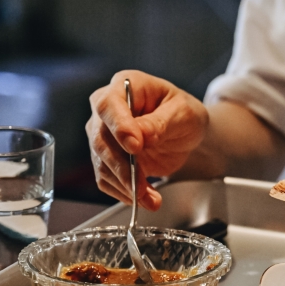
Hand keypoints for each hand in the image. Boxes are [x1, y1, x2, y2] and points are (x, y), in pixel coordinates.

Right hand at [87, 70, 208, 208]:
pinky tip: (145, 199)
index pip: (109, 105)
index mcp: (125, 86)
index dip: (119, 127)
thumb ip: (160, 123)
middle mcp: (107, 109)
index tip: (135, 147)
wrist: (184, 130)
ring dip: (125, 186)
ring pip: (101, 163)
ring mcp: (103, 134)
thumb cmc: (183, 112)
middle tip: (142, 185)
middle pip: (100, 139)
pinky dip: (123, 193)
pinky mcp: (107, 158)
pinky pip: (106, 179)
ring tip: (151, 199)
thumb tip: (140, 136)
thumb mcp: (182, 113)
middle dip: (122, 167)